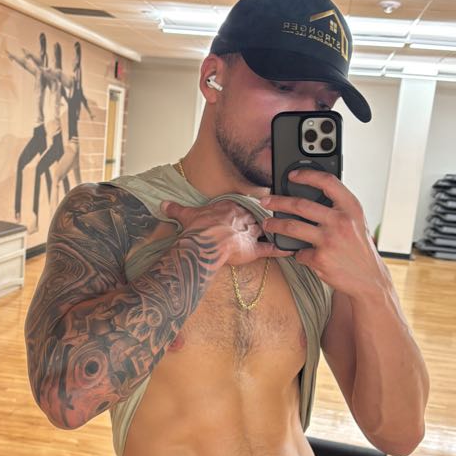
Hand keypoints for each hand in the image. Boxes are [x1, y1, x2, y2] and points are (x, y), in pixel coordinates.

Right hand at [161, 200, 293, 266]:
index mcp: (230, 207)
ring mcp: (250, 233)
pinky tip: (292, 251)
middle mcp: (243, 218)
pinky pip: (272, 249)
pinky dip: (282, 250)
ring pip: (268, 230)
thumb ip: (176, 209)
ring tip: (285, 233)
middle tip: (272, 221)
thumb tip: (163, 204)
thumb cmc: (196, 228)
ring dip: (275, 232)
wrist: (202, 243)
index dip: (246, 211)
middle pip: (258, 217)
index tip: (249, 212)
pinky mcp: (254, 249)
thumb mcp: (186, 214)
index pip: (243, 206)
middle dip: (264, 220)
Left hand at [259, 170, 391, 297]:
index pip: (327, 182)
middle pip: (301, 205)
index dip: (307, 175)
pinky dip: (296, 253)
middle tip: (265, 201)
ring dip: (275, 224)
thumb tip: (310, 193)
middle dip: (278, 201)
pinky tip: (298, 253)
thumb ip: (338, 208)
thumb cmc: (359, 248)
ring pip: (292, 227)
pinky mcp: (320, 259)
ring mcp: (330, 241)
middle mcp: (341, 222)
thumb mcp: (356, 222)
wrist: (369, 279)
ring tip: (267, 224)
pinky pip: (299, 252)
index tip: (292, 176)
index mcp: (351, 208)